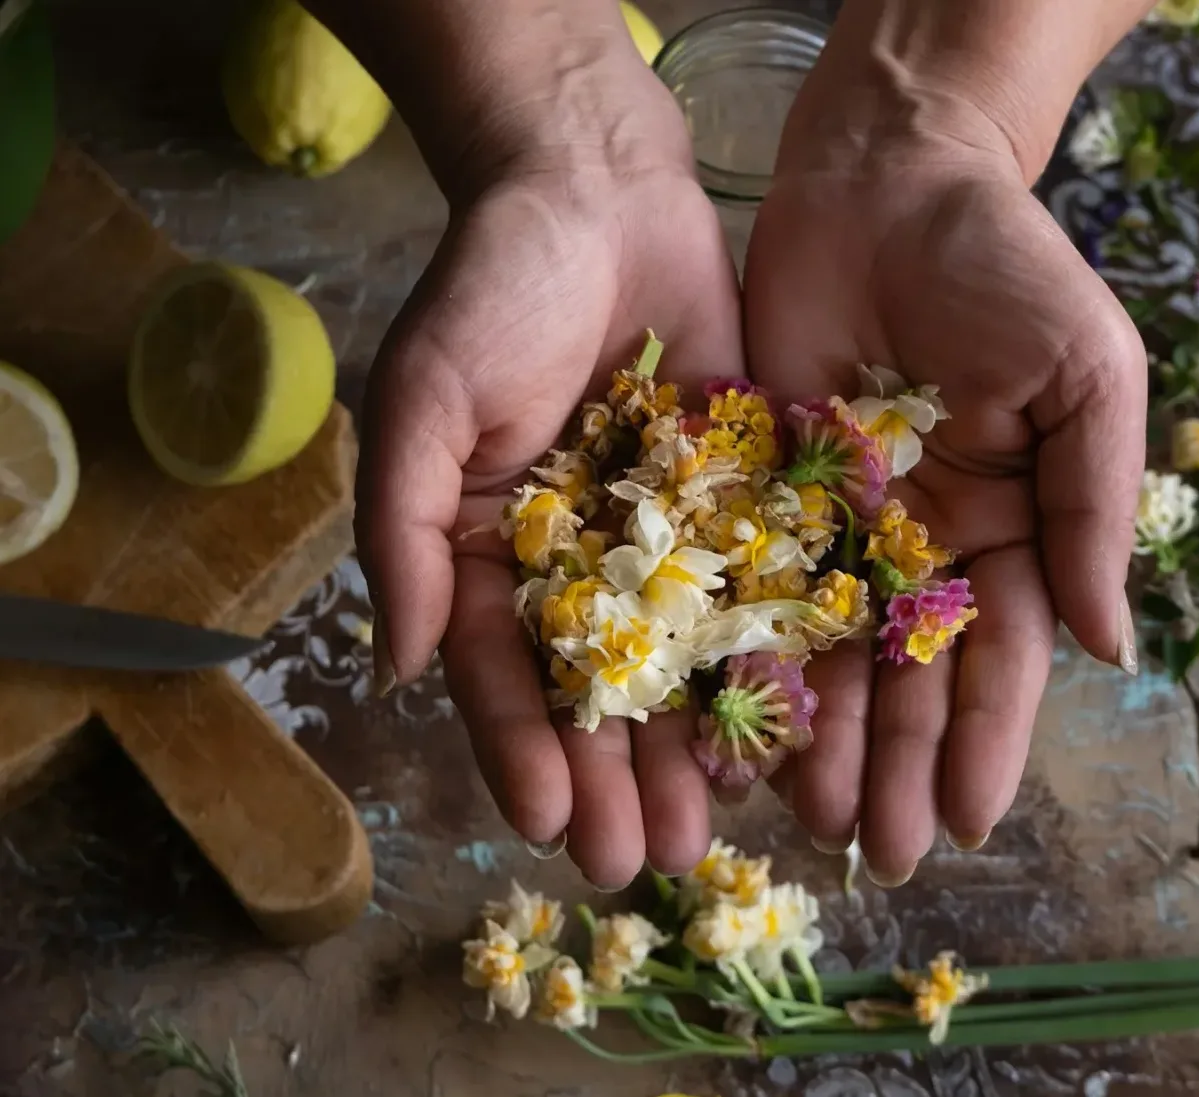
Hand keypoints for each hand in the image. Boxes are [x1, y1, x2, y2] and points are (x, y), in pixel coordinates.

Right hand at [355, 32, 742, 888]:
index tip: (556, 827)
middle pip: (602, 691)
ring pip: (685, 661)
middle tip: (655, 860)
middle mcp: (581, 563)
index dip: (526, 753)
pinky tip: (796, 725)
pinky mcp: (741, 498)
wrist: (594, 187)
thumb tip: (398, 669)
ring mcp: (665, 537)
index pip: (504, 675)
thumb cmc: (491, 287)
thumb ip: (403, 531)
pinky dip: (773, 656)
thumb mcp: (423, 401)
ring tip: (724, 824)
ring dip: (699, 745)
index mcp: (492, 554)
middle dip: (623, 779)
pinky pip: (758, 588)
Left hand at [744, 18, 1146, 884]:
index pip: (1000, 660)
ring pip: (824, 656)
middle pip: (907, 680)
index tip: (972, 820)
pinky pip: (746, 589)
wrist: (890, 178)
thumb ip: (1091, 510)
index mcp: (1006, 532)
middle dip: (899, 766)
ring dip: (821, 742)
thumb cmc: (1007, 269)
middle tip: (878, 853)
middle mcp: (918, 548)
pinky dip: (743, 659)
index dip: (988, 740)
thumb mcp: (1086, 380)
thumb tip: (1115, 646)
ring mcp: (834, 529)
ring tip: (808, 822)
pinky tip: (734, 729)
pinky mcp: (755, 495)